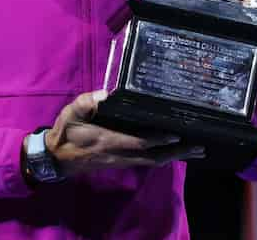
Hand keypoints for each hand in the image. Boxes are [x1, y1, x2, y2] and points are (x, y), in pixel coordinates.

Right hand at [36, 91, 205, 176]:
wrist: (56, 159)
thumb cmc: (65, 133)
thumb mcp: (70, 114)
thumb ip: (85, 103)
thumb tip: (104, 94)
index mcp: (108, 141)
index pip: (139, 142)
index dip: (158, 140)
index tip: (177, 134)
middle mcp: (119, 154)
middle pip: (154, 157)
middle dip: (177, 153)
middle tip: (200, 147)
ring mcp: (121, 161)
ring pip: (153, 162)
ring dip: (174, 157)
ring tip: (194, 151)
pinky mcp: (121, 162)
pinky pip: (147, 162)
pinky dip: (163, 158)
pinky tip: (173, 152)